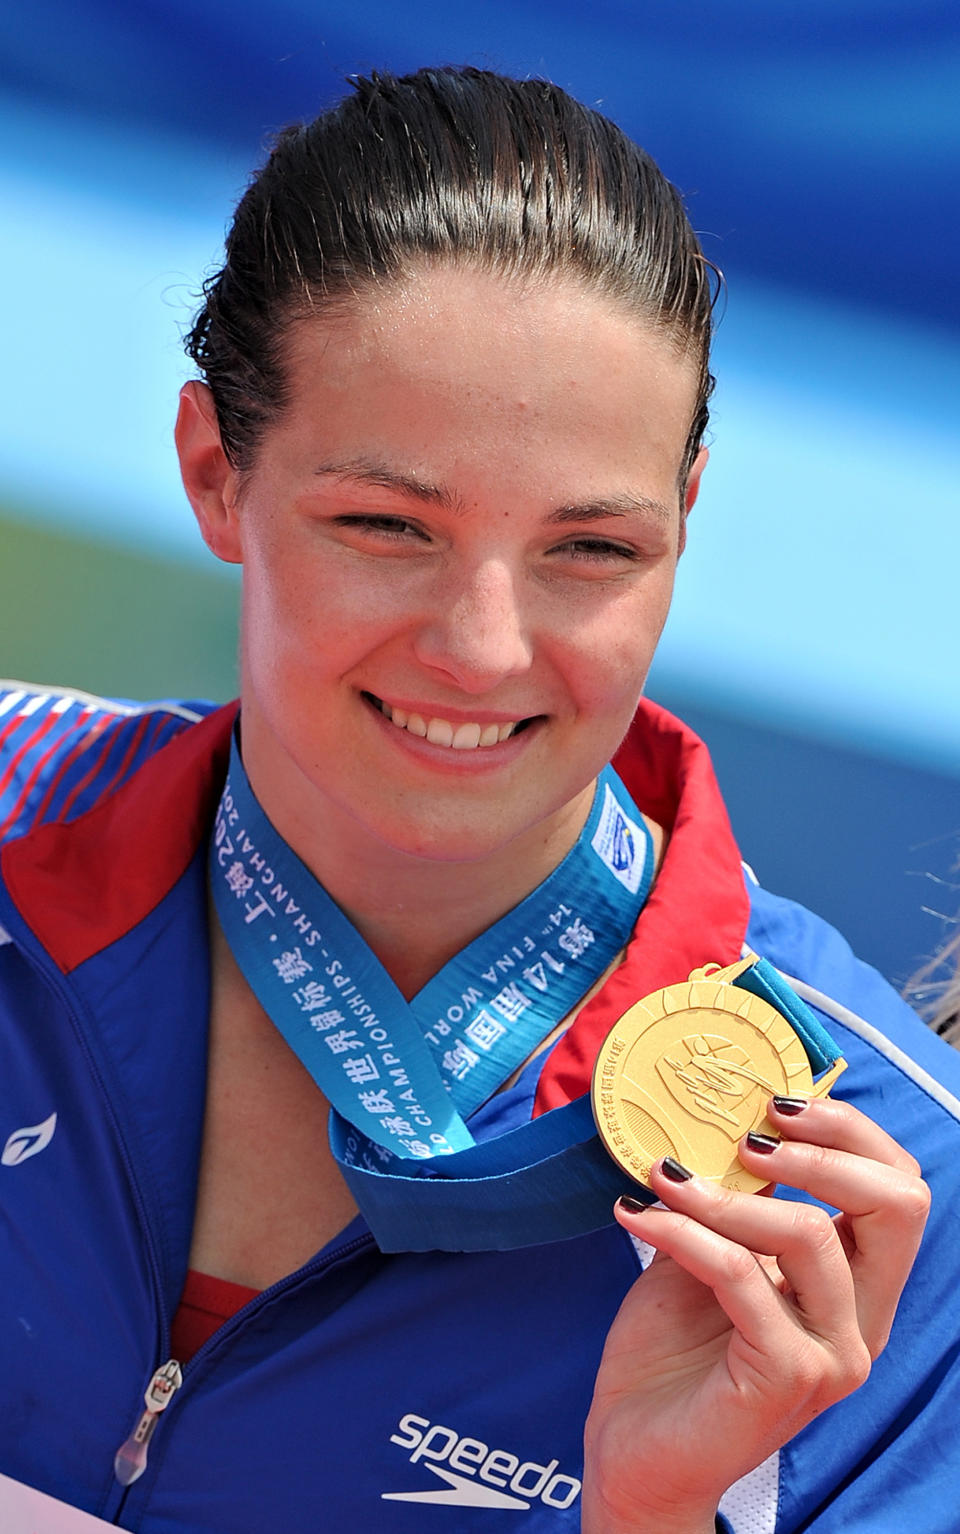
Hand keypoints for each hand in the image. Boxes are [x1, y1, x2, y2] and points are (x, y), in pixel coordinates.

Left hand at [580, 1096, 929, 1533]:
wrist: (632, 1449)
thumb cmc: (672, 1350)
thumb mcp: (707, 1250)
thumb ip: (731, 1199)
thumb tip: (718, 1120)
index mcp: (855, 1285)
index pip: (899, 1190)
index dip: (851, 1133)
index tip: (777, 1104)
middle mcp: (862, 1320)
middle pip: (897, 1205)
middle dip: (824, 1152)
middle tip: (747, 1138)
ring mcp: (832, 1354)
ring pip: (808, 1235)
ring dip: (725, 1195)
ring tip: (664, 1179)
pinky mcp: (787, 1377)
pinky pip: (742, 1276)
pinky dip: (685, 1232)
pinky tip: (639, 1217)